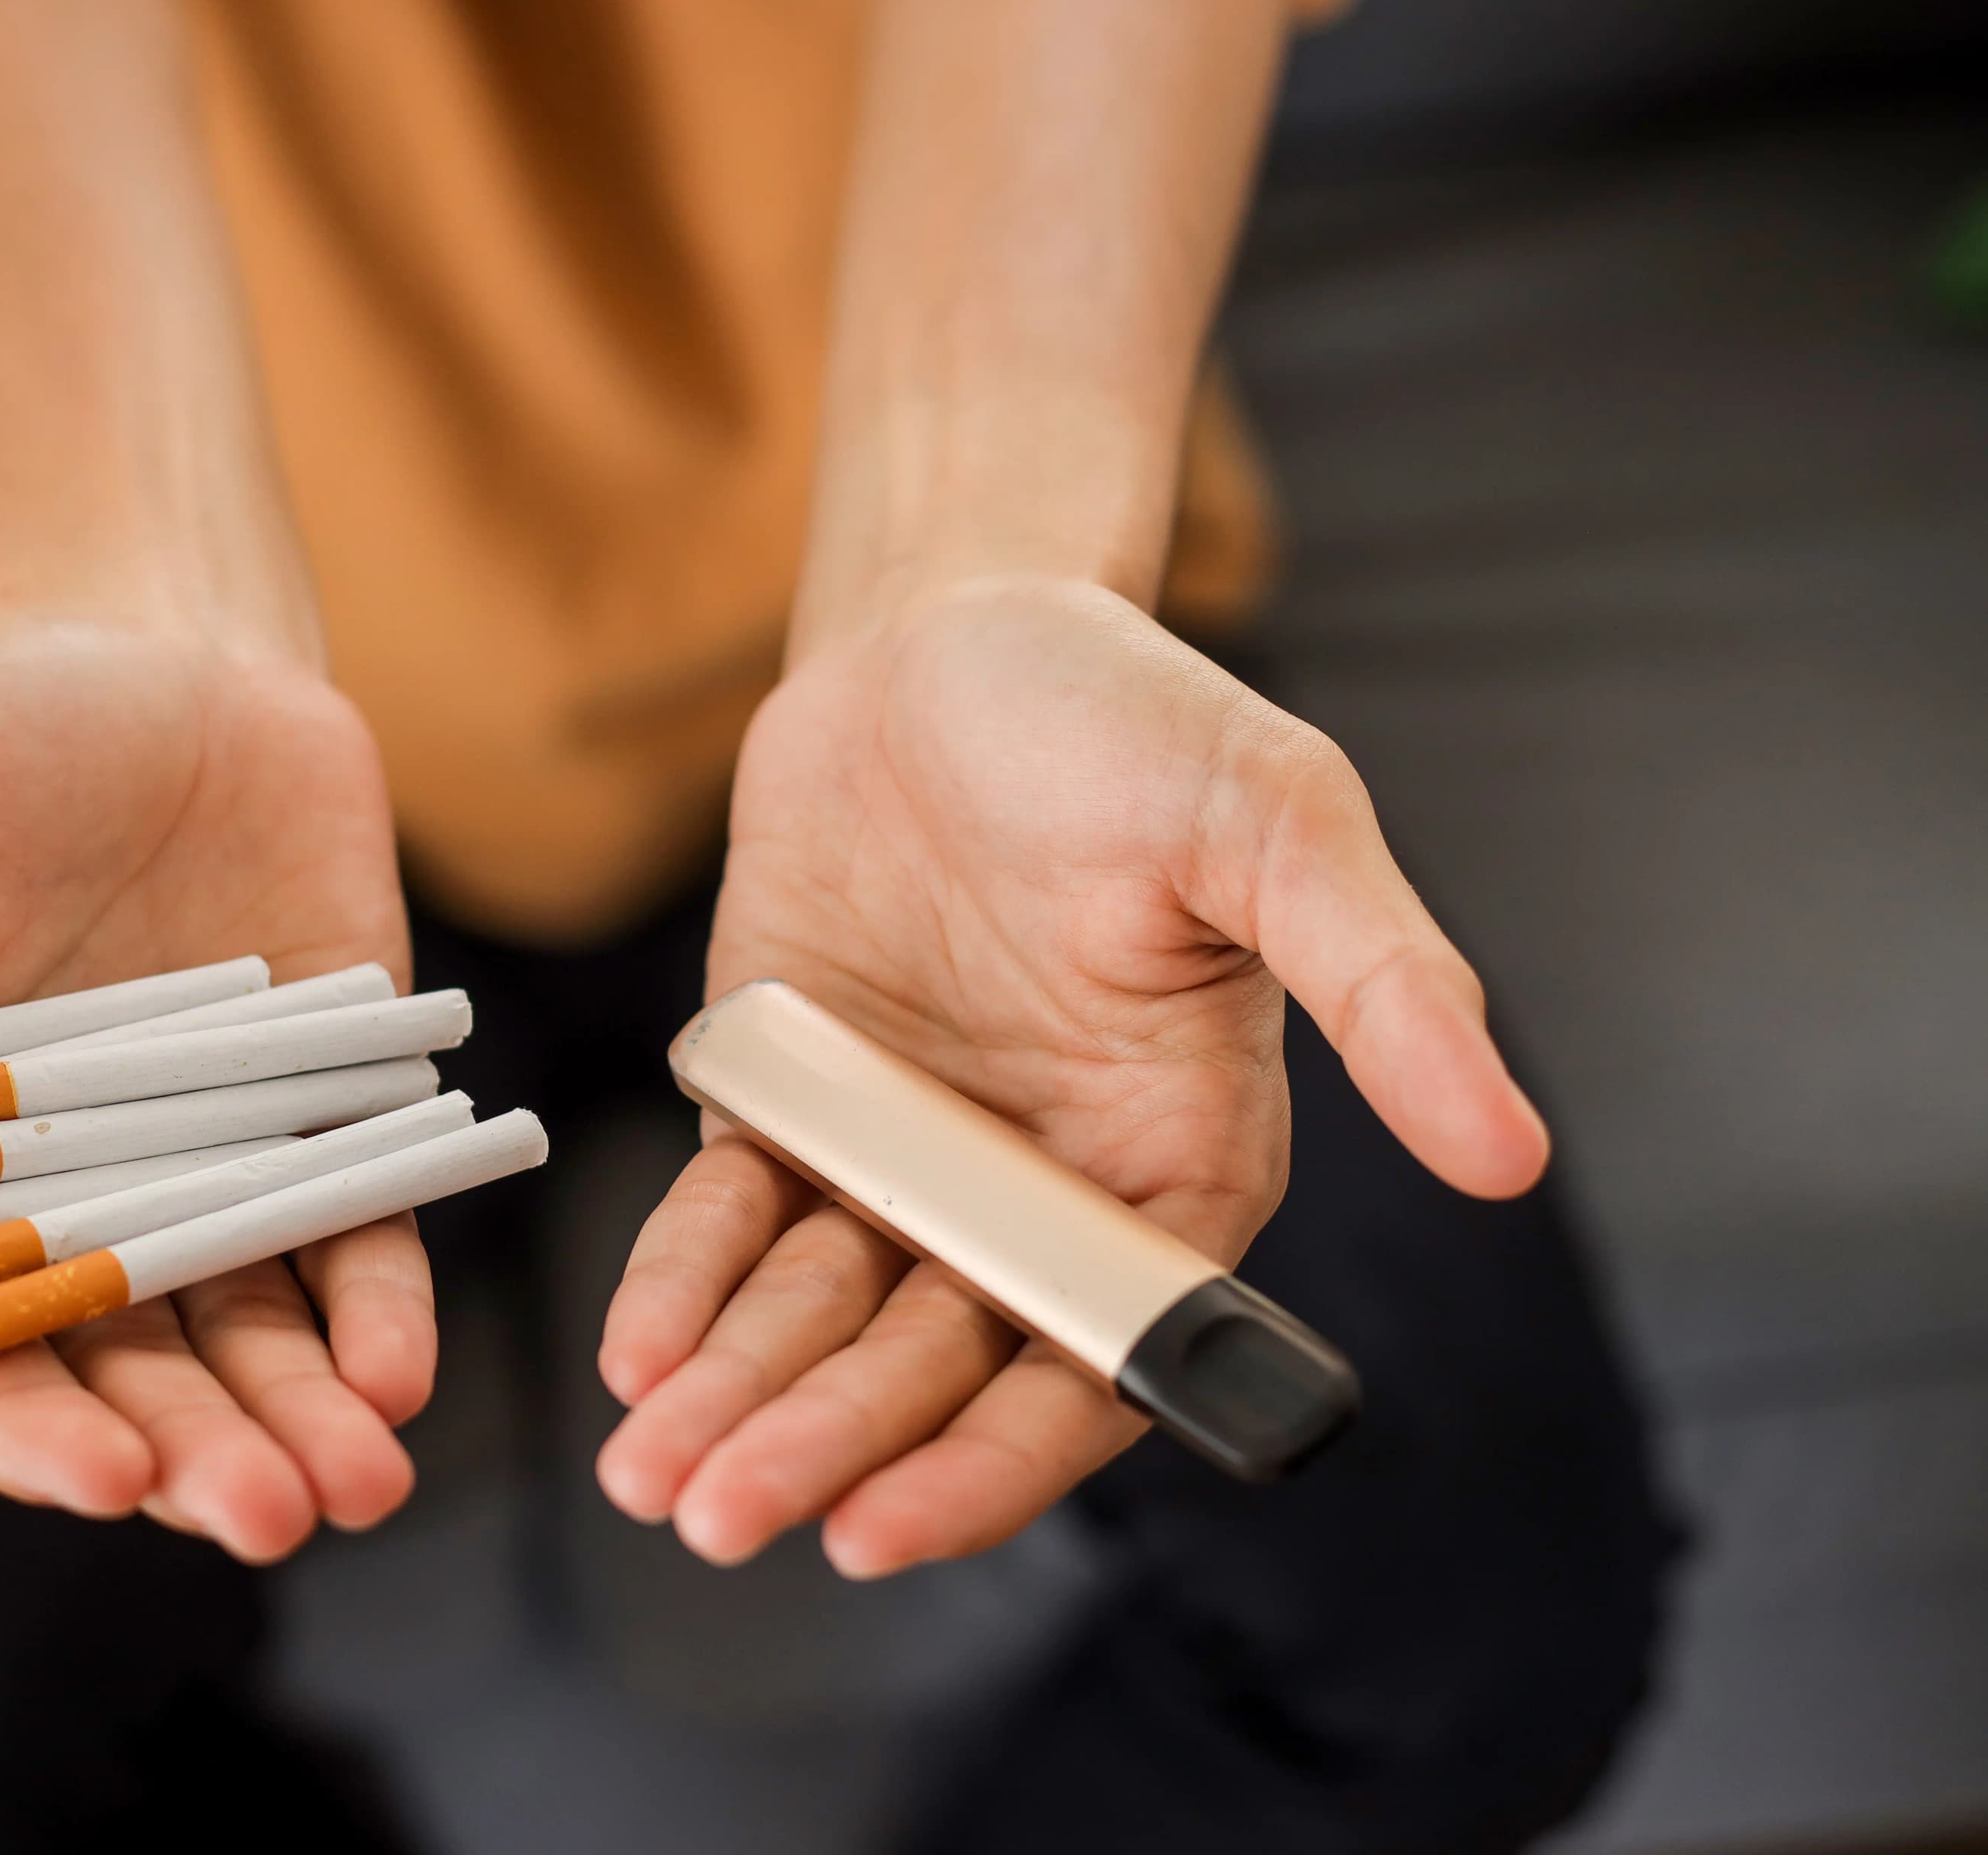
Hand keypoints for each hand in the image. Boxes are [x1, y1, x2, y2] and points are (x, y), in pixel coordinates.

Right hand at [0, 616, 425, 1561]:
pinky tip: (402, 1370)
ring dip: (299, 1422)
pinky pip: (352, 1238)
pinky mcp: (324, 1112)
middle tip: (263, 1512)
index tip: (102, 1473)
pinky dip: (378, 1308)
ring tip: (359, 1483)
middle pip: (124, 1369)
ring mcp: (204, 1160)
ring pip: (246, 1334)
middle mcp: (65, 1191)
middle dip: (193, 1455)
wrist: (163, 649)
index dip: (24, 1424)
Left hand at [596, 577, 1547, 1576]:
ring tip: (651, 1481)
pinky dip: (684, 1286)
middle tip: (720, 1515)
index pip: (1086, 1359)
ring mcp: (903, 1155)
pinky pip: (733, 1220)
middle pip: (929, 1365)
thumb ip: (1388, 983)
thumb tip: (1514, 1152)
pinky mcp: (793, 1103)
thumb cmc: (1126, 716)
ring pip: (818, 1320)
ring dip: (738, 1403)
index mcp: (1172, 1165)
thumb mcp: (1274, 822)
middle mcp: (1036, 1187)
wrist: (945, 628)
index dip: (992, 1459)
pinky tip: (637, 1352)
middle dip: (825, 1447)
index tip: (888, 1524)